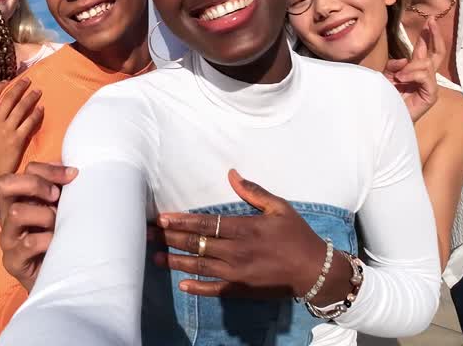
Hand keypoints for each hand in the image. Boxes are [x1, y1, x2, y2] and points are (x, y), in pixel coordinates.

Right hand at [0, 78, 42, 188]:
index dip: (0, 87)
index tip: (7, 81)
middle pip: (9, 99)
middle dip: (19, 87)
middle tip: (28, 81)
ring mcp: (6, 130)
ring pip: (20, 108)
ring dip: (30, 97)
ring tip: (37, 91)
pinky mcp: (18, 140)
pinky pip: (29, 123)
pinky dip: (36, 114)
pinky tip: (41, 109)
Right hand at [0, 161, 76, 291]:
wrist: (61, 279)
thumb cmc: (61, 239)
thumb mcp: (61, 209)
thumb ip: (61, 190)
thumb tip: (72, 169)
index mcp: (20, 199)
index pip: (23, 170)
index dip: (48, 169)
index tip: (73, 176)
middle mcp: (8, 216)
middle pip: (5, 183)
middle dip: (36, 184)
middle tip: (56, 196)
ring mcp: (8, 239)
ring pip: (17, 212)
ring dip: (45, 215)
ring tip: (58, 225)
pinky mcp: (13, 261)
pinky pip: (28, 243)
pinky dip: (47, 239)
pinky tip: (57, 243)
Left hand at [154, 169, 343, 299]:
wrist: (314, 271)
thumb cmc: (297, 235)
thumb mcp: (279, 207)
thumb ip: (253, 192)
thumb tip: (231, 174)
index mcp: (245, 228)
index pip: (206, 224)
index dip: (182, 222)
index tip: (162, 218)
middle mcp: (237, 252)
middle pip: (197, 244)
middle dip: (171, 239)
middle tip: (148, 234)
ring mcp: (237, 273)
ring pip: (200, 266)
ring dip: (176, 262)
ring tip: (155, 257)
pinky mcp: (241, 290)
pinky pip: (214, 289)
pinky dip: (197, 288)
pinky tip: (181, 285)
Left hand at [384, 21, 442, 121]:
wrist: (382, 118)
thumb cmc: (383, 97)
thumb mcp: (385, 75)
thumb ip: (394, 65)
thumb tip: (405, 59)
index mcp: (414, 70)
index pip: (424, 49)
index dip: (427, 35)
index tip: (429, 20)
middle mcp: (424, 77)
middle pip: (437, 53)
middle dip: (435, 36)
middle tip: (432, 21)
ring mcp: (429, 86)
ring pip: (427, 64)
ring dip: (411, 67)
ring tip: (397, 76)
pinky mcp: (430, 96)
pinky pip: (426, 77)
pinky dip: (413, 75)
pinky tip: (401, 79)